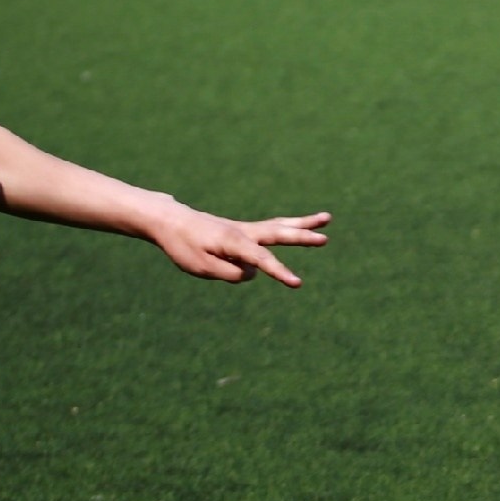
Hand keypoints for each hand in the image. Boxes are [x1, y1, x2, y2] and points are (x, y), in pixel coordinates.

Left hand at [146, 205, 330, 287]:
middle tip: (325, 238)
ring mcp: (245, 228)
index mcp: (234, 241)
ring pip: (280, 225)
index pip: (262, 260)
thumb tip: (253, 272)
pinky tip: (299, 226)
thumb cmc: (184, 246)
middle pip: (279, 233)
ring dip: (304, 223)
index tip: (297, 283)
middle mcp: (244, 231)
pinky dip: (288, 226)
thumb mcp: (201, 267)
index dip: (280, 271)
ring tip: (327, 218)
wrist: (172, 221)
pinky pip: (271, 227)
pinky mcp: (243, 230)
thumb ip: (230, 273)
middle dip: (303, 237)